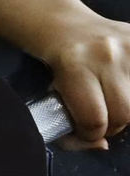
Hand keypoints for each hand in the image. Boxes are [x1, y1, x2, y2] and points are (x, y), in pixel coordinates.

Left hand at [29, 9, 129, 152]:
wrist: (71, 30)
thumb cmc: (61, 72)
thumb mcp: (54, 99)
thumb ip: (70, 129)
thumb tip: (100, 145)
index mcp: (75, 68)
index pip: (94, 120)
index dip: (90, 135)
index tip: (85, 132)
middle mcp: (106, 55)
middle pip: (124, 114)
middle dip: (113, 126)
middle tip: (103, 120)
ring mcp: (129, 47)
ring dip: (127, 111)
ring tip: (115, 104)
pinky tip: (125, 93)